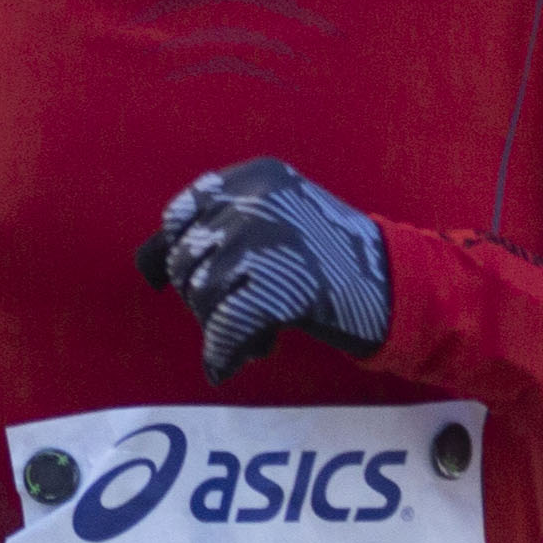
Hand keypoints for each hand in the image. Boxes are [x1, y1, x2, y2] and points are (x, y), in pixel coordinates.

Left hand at [138, 156, 390, 384]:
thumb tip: (145, 266)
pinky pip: (226, 327)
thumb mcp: (277, 221)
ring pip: (204, 296)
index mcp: (256, 177)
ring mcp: (268, 242)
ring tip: (254, 335)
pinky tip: (227, 365)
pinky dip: (222, 353)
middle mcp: (256, 200)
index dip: (179, 250)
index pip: (183, 211)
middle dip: (206, 296)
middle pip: (189, 260)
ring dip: (220, 327)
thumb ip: (216, 232)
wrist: (396, 286)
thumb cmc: (332, 258)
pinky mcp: (280, 287)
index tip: (191, 276)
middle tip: (242, 313)